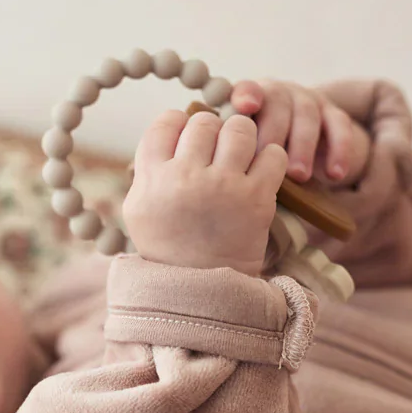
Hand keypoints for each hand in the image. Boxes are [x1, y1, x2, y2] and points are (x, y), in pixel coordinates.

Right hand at [123, 109, 287, 276]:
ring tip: (240, 156)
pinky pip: (272, 154)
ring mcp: (222, 186)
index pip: (167, 122)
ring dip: (242, 138)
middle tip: (216, 153)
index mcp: (152, 177)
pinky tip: (261, 172)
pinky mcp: (256, 199)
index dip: (180, 125)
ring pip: (240, 128)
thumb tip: (169, 130)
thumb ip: (147, 168)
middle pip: (204, 122)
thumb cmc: (168, 247)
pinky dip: (270, 158)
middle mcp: (185, 176)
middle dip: (212, 132)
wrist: (201, 290)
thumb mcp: (139, 208)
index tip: (186, 141)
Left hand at [231, 79, 369, 184]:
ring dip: (303, 145)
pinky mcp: (333, 114)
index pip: (246, 89)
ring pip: (307, 114)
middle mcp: (279, 93)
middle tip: (268, 162)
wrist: (297, 152)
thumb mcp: (242, 152)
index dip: (246, 95)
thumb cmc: (258, 156)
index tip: (245, 106)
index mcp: (250, 99)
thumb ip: (231, 149)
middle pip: (277, 103)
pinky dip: (339, 150)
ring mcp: (307, 100)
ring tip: (299, 176)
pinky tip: (334, 175)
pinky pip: (340, 126)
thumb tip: (213, 161)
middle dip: (274, 134)